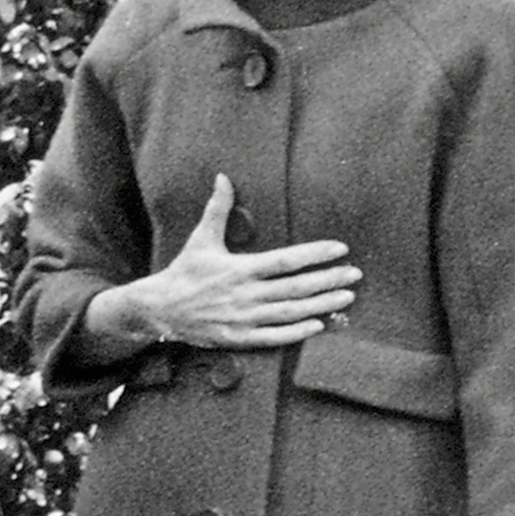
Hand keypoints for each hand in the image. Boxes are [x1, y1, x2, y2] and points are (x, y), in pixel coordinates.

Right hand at [90, 175, 359, 352]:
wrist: (160, 309)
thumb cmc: (185, 272)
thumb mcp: (201, 238)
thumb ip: (218, 209)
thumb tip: (223, 177)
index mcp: (240, 269)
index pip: (285, 261)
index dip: (314, 254)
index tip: (339, 249)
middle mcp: (245, 294)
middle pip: (295, 287)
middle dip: (328, 280)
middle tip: (355, 274)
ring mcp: (243, 319)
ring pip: (290, 313)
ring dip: (321, 305)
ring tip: (347, 298)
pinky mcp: (239, 338)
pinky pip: (274, 337)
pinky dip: (297, 332)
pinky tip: (320, 326)